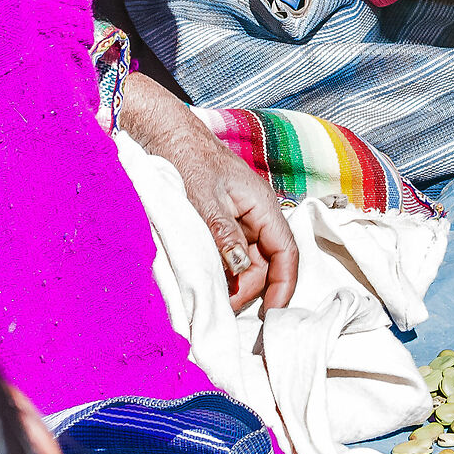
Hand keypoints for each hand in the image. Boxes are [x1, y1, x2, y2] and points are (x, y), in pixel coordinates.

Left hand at [118, 73, 297, 312]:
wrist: (167, 137)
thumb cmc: (188, 161)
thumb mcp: (204, 201)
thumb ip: (224, 236)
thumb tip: (241, 272)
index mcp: (263, 207)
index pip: (287, 253)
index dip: (283, 286)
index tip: (271, 315)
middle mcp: (258, 215)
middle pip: (267, 263)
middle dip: (250, 289)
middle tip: (220, 308)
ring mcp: (242, 220)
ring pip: (247, 262)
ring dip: (233, 282)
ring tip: (208, 295)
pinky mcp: (224, 223)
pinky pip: (230, 253)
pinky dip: (221, 269)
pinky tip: (204, 278)